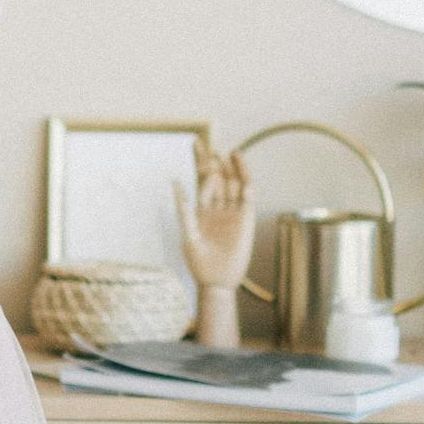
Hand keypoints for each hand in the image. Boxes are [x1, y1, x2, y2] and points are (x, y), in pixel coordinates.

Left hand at [174, 135, 256, 346]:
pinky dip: (246, 189)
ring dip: (234, 170)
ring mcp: (232, 213)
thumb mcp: (187, 234)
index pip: (201, 178)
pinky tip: (242, 179)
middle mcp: (217, 208)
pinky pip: (247, 200)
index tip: (195, 142)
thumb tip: (176, 183)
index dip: (199, 160)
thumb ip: (184, 209)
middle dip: (215, 162)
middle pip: (219, 178)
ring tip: (231, 153)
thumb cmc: (197, 261)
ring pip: (235, 185)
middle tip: (211, 146)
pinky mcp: (246, 221)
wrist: (215, 281)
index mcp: (201, 208)